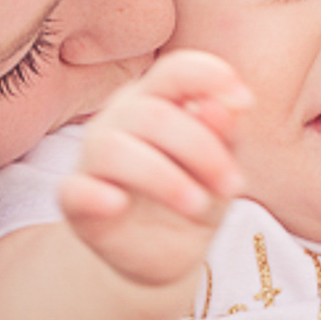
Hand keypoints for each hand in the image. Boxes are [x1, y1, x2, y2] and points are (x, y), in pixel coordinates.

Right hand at [64, 51, 249, 288]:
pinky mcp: (77, 200)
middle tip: (233, 186)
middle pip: (152, 114)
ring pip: (113, 148)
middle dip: (201, 149)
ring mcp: (93, 158)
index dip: (209, 76)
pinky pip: (75, 190)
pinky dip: (95, 194)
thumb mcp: (224, 164)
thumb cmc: (198, 190)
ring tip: (197, 205)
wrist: (174, 249)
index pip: (174, 70)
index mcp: (158, 99)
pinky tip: (118, 204)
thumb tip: (223, 106)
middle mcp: (119, 119)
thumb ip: (225, 134)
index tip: (245, 100)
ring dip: (164, 178)